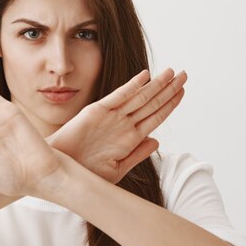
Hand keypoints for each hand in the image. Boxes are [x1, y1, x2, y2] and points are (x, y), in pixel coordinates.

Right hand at [47, 68, 186, 183]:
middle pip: (151, 103)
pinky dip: (131, 86)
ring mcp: (111, 116)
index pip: (155, 116)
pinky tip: (145, 75)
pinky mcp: (96, 111)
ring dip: (157, 84)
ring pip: (140, 97)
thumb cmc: (86, 173)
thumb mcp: (117, 169)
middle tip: (185, 75)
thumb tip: (157, 141)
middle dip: (169, 89)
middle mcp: (123, 124)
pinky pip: (118, 97)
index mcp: (130, 137)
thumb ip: (137, 155)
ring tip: (173, 72)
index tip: (182, 92)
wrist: (60, 171)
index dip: (170, 103)